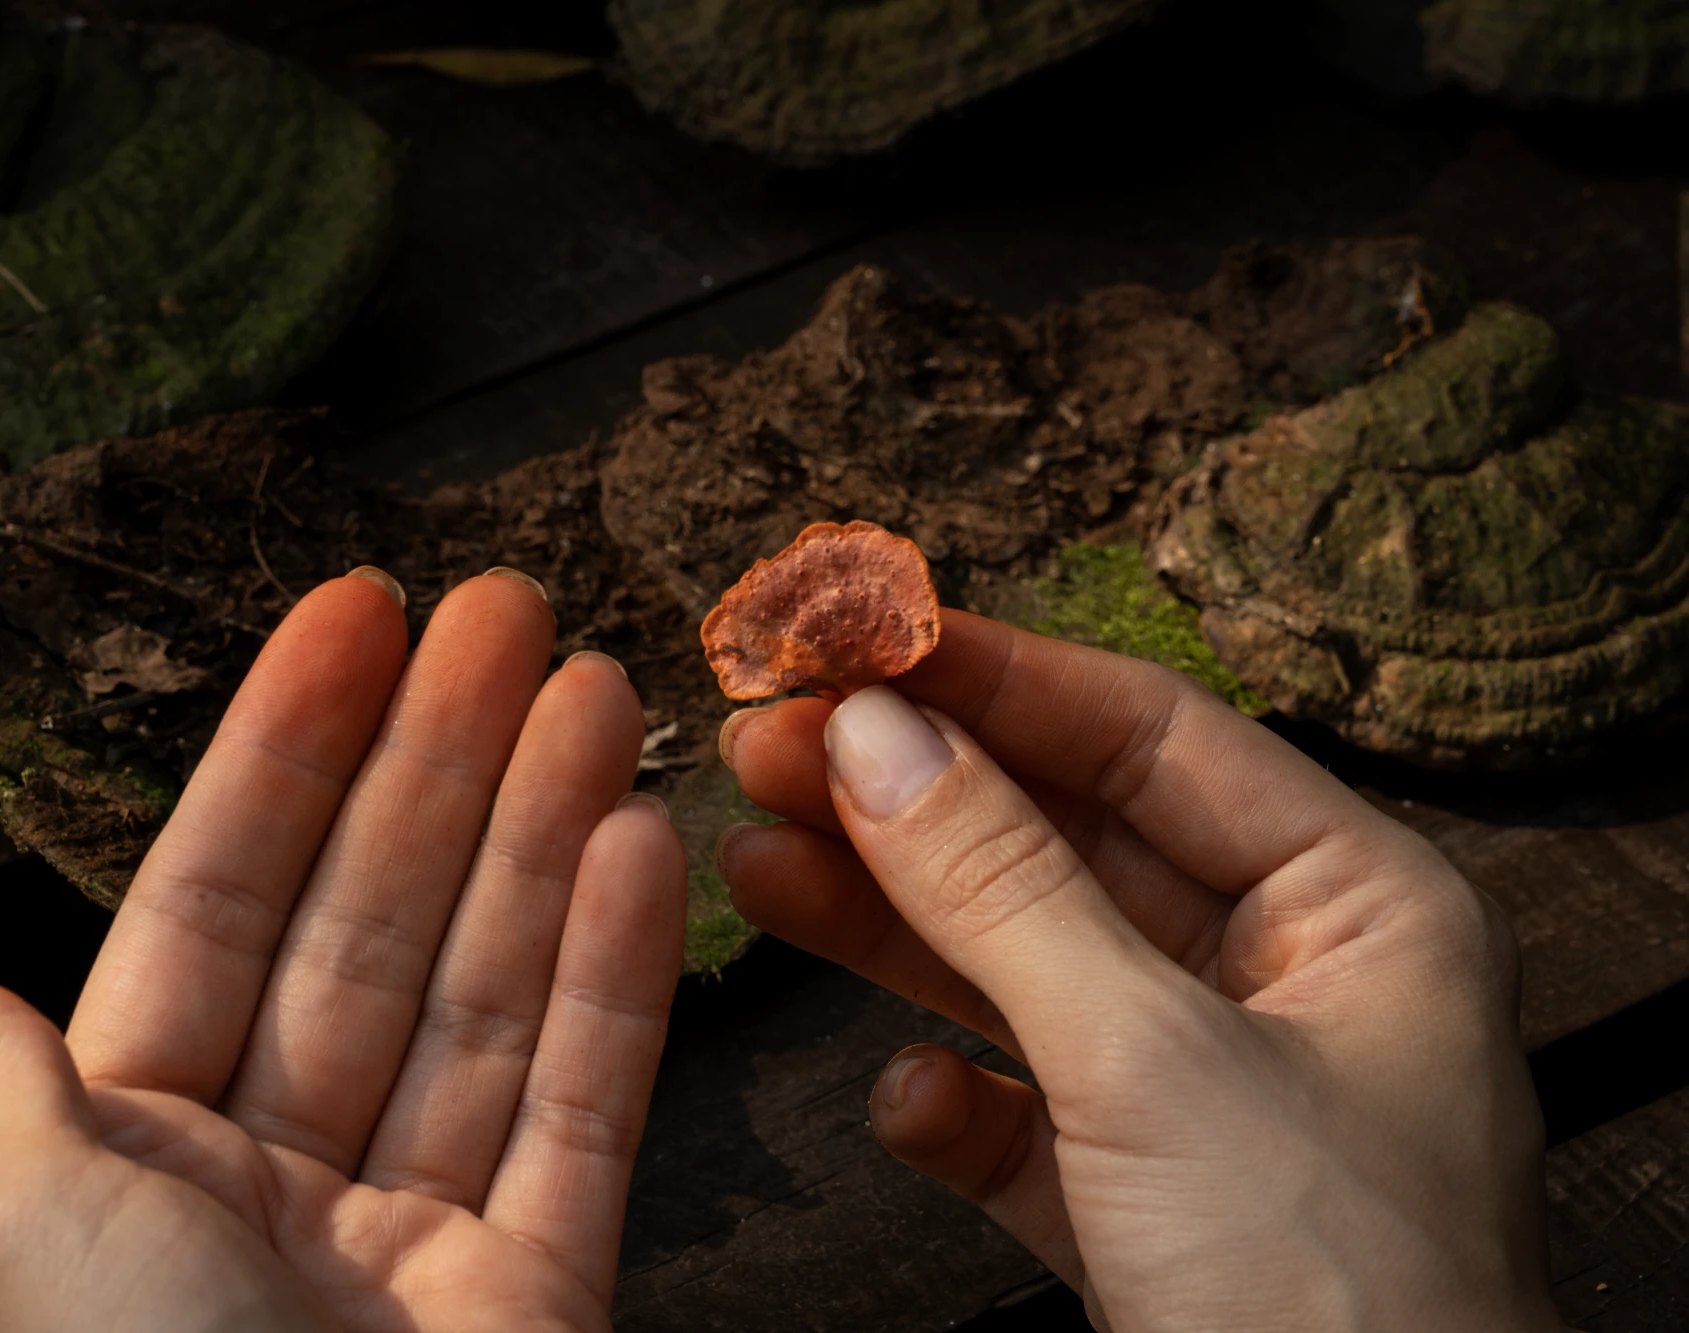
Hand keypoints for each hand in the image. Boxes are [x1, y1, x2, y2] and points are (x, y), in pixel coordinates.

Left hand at [0, 569, 686, 1332]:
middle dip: (444, 760)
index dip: (288, 750)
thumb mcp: (25, 1230)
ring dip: (547, 836)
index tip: (354, 616)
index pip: (218, 901)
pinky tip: (641, 852)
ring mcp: (417, 1238)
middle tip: (508, 613)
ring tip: (595, 690)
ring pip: (493, 996)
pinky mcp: (536, 1298)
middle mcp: (276, 1182)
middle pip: (376, 925)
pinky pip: (586, 1114)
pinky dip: (619, 984)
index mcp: (134, 1154)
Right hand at [717, 609, 1562, 1332]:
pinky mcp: (1148, 1214)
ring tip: (757, 862)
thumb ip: (1002, 890)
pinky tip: (903, 1102)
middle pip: (1068, 849)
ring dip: (890, 927)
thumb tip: (878, 735)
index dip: (994, 680)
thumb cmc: (1344, 1308)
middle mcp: (1293, 989)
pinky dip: (952, 1108)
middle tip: (773, 747)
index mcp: (1361, 911)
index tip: (858, 640)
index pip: (1152, 739)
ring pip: (1025, 975)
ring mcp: (1215, 1103)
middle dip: (915, 803)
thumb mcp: (1154, 1062)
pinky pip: (1025, 1121)